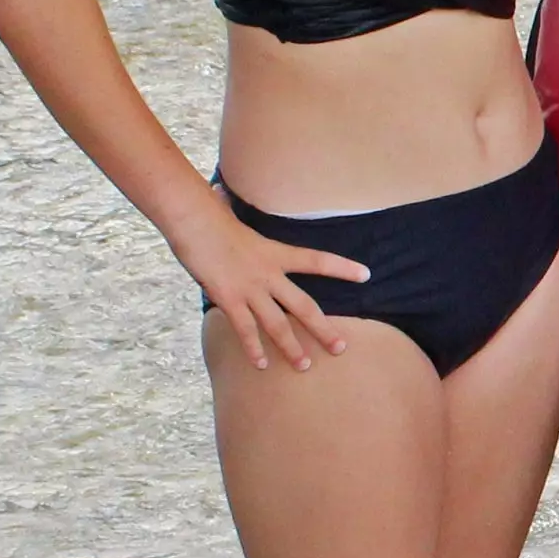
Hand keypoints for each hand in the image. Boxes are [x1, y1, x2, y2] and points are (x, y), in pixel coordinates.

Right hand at [173, 184, 371, 372]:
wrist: (193, 220)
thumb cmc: (208, 216)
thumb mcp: (230, 216)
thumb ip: (232, 211)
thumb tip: (219, 192)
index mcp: (276, 252)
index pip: (317, 260)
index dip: (342, 267)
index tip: (366, 274)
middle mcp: (269, 273)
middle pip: (304, 306)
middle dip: (323, 330)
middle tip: (340, 348)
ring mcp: (250, 288)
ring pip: (277, 324)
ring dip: (291, 347)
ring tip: (304, 366)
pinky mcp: (229, 298)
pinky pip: (245, 329)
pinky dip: (253, 349)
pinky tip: (261, 365)